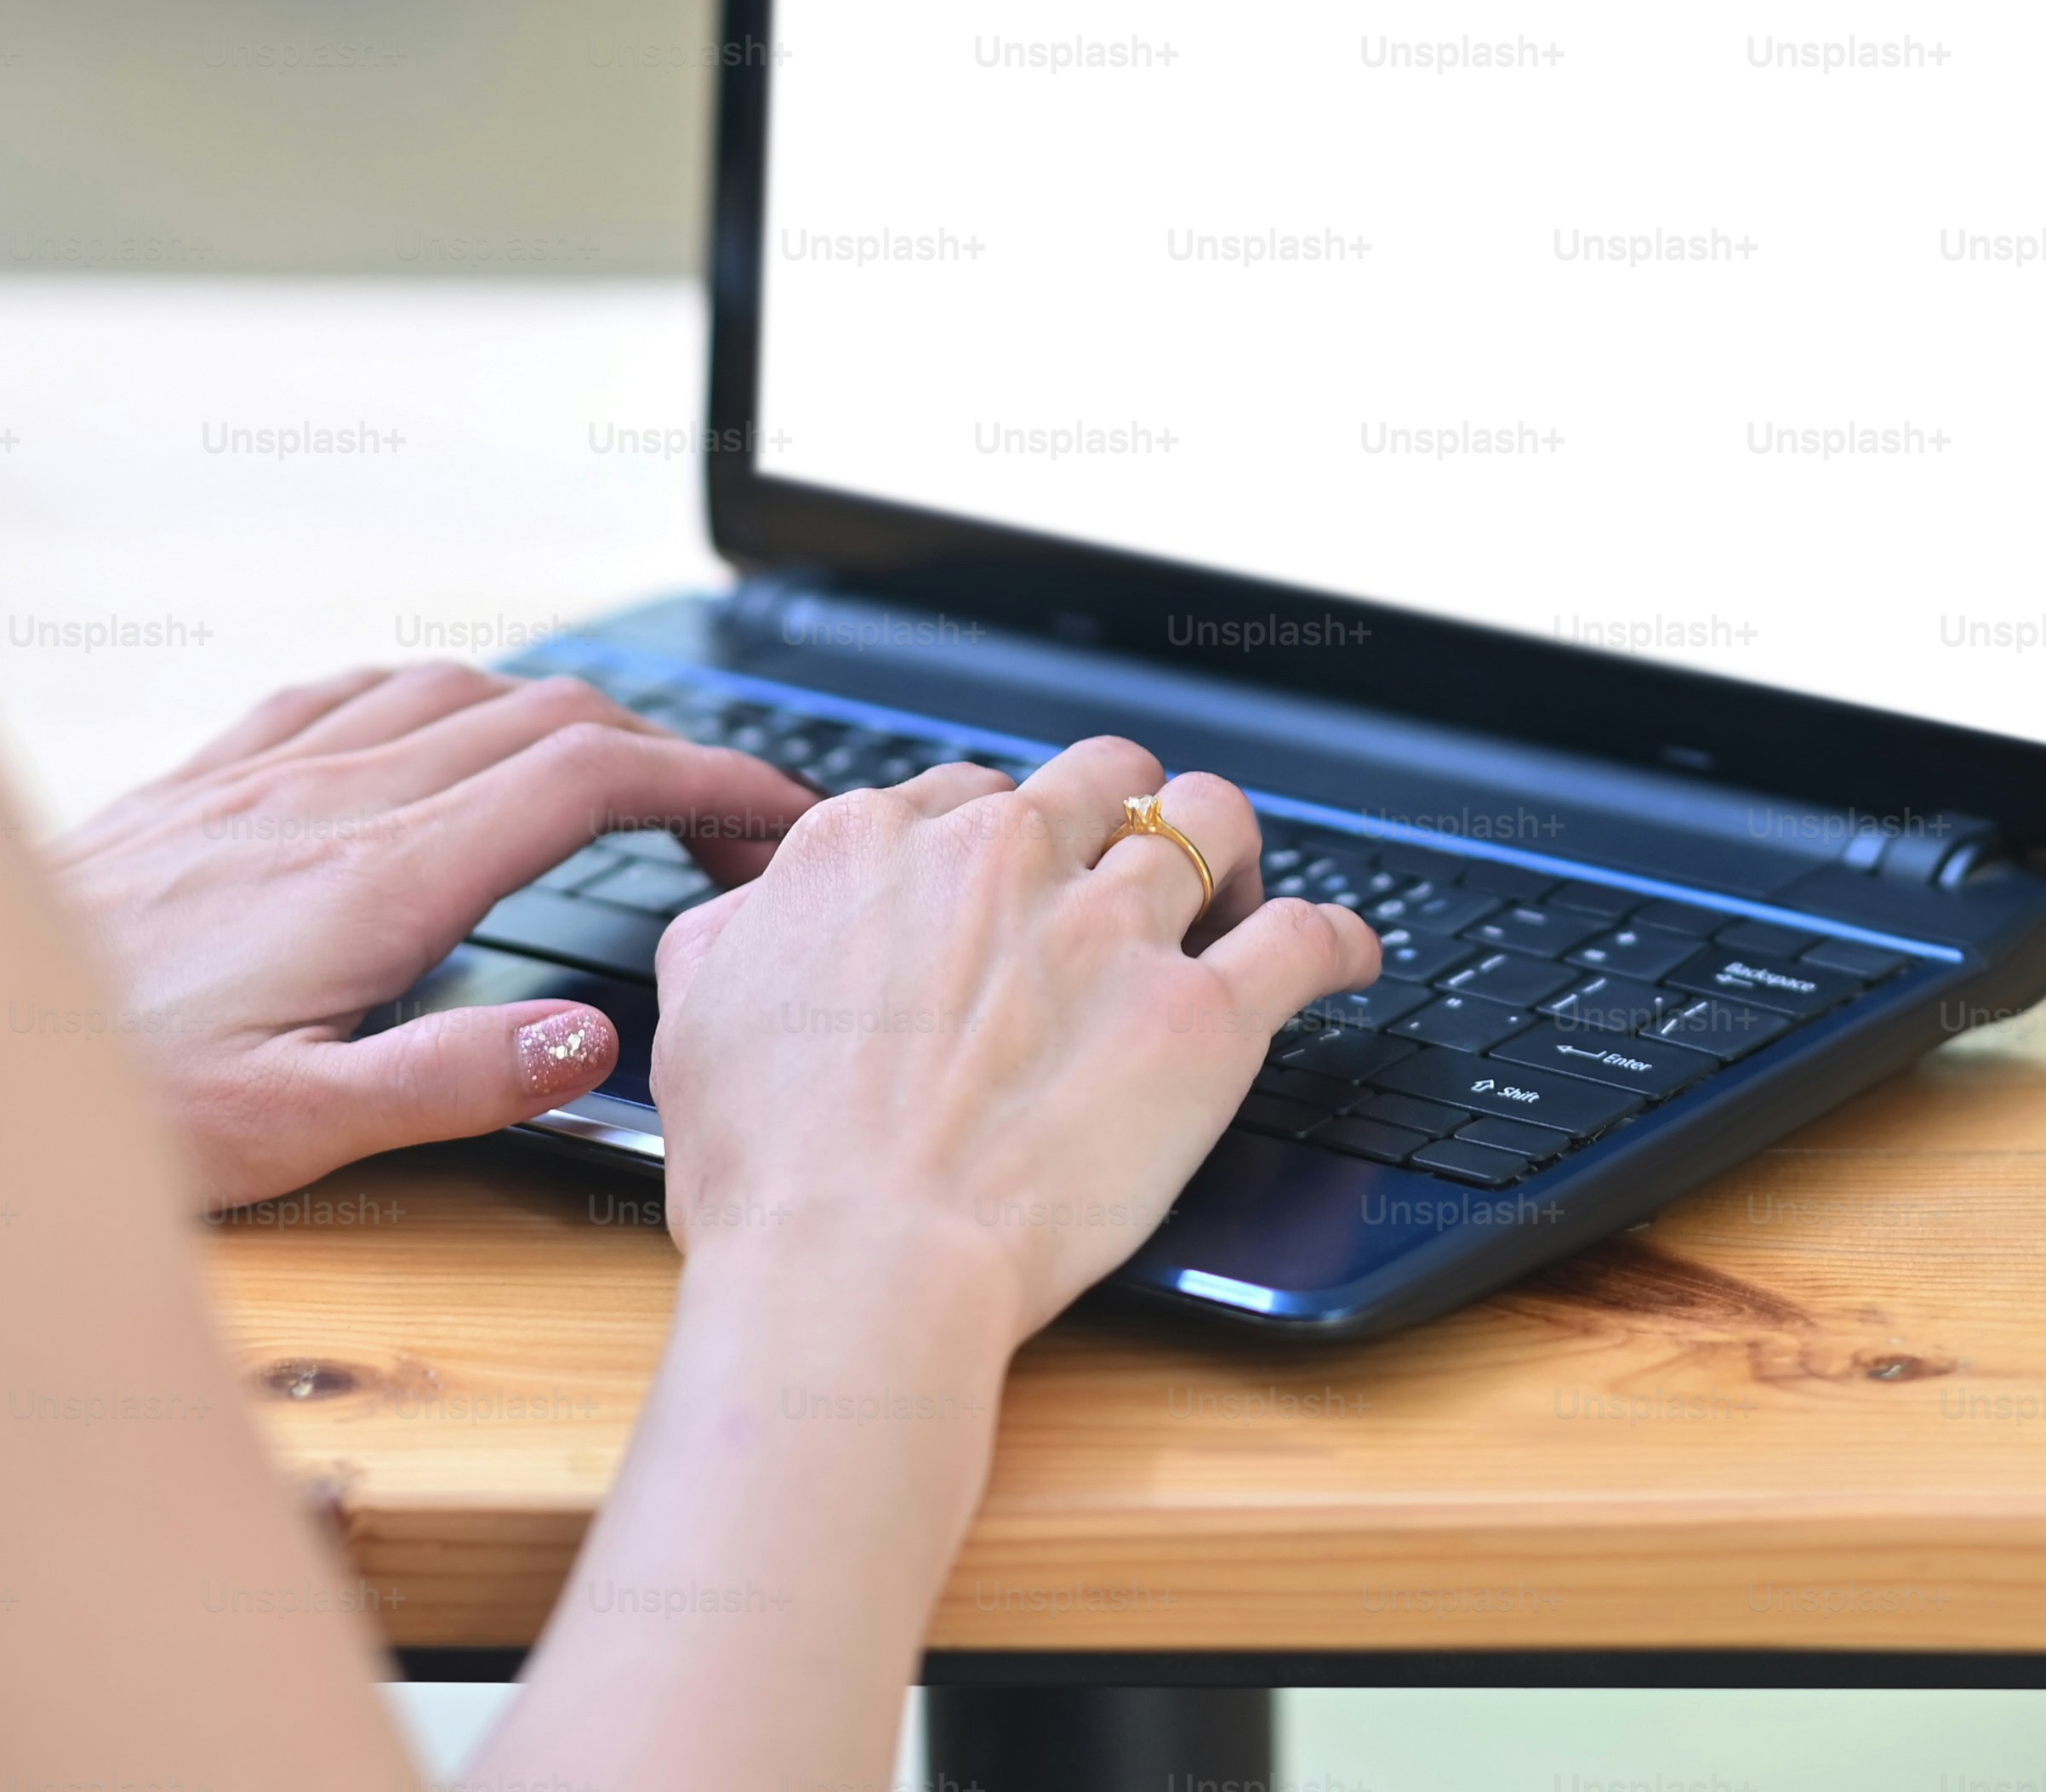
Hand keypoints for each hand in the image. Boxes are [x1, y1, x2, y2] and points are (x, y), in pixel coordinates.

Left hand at [47, 663, 814, 1208]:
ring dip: (558, 716)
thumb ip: (450, 1082)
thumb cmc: (104, 1102)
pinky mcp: (201, 778)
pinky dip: (436, 697)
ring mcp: (260, 775)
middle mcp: (326, 800)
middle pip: (545, 713)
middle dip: (661, 749)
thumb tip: (590, 1039)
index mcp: (376, 880)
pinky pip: (349, 690)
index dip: (708, 781)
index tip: (771, 819)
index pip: (589, 779)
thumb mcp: (289, 1135)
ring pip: (454, 685)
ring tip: (610, 782)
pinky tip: (437, 735)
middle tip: (716, 826)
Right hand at [649, 737, 1375, 1343]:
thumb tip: (761, 910)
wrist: (856, 1267)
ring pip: (1211, 820)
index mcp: (876, 849)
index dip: (1002, 844)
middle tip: (1129, 875)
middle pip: (1100, 778)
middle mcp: (1000, 860)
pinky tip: (1347, 955)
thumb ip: (735, 937)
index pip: (970, 795)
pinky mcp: (1201, 1013)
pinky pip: (1308, 936)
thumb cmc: (773, 1176)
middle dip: (1122, 812)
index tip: (1016, 889)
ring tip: (1237, 891)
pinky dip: (1339, 940)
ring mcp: (1107, 929)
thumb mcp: (698, 1020)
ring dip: (1229, 851)